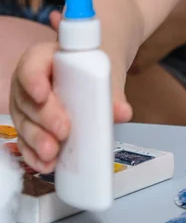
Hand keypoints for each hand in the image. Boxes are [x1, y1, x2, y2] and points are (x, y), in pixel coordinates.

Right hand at [10, 0, 131, 172]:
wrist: (96, 71)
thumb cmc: (96, 66)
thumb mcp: (106, 72)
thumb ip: (112, 92)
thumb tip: (123, 113)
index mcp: (45, 58)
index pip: (32, 65)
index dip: (33, 80)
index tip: (44, 95)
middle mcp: (30, 81)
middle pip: (28, 100)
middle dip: (43, 118)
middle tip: (63, 131)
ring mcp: (28, 106)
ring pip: (25, 123)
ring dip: (37, 140)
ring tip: (52, 153)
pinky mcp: (33, 126)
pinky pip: (27, 141)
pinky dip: (35, 154)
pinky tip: (46, 165)